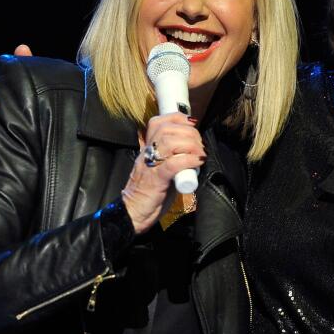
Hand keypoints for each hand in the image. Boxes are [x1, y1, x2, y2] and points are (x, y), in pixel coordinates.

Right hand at [122, 113, 204, 233]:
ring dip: (190, 144)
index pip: (158, 123)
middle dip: (189, 132)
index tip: (192, 124)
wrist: (133, 214)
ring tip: (200, 154)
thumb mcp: (159, 169)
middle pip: (166, 129)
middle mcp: (147, 154)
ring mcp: (150, 166)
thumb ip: (171, 157)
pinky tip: (197, 162)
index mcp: (147, 149)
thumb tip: (194, 149)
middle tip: (200, 145)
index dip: (177, 118)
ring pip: (169, 142)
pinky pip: (172, 164)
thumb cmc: (149, 193)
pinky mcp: (156, 180)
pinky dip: (188, 159)